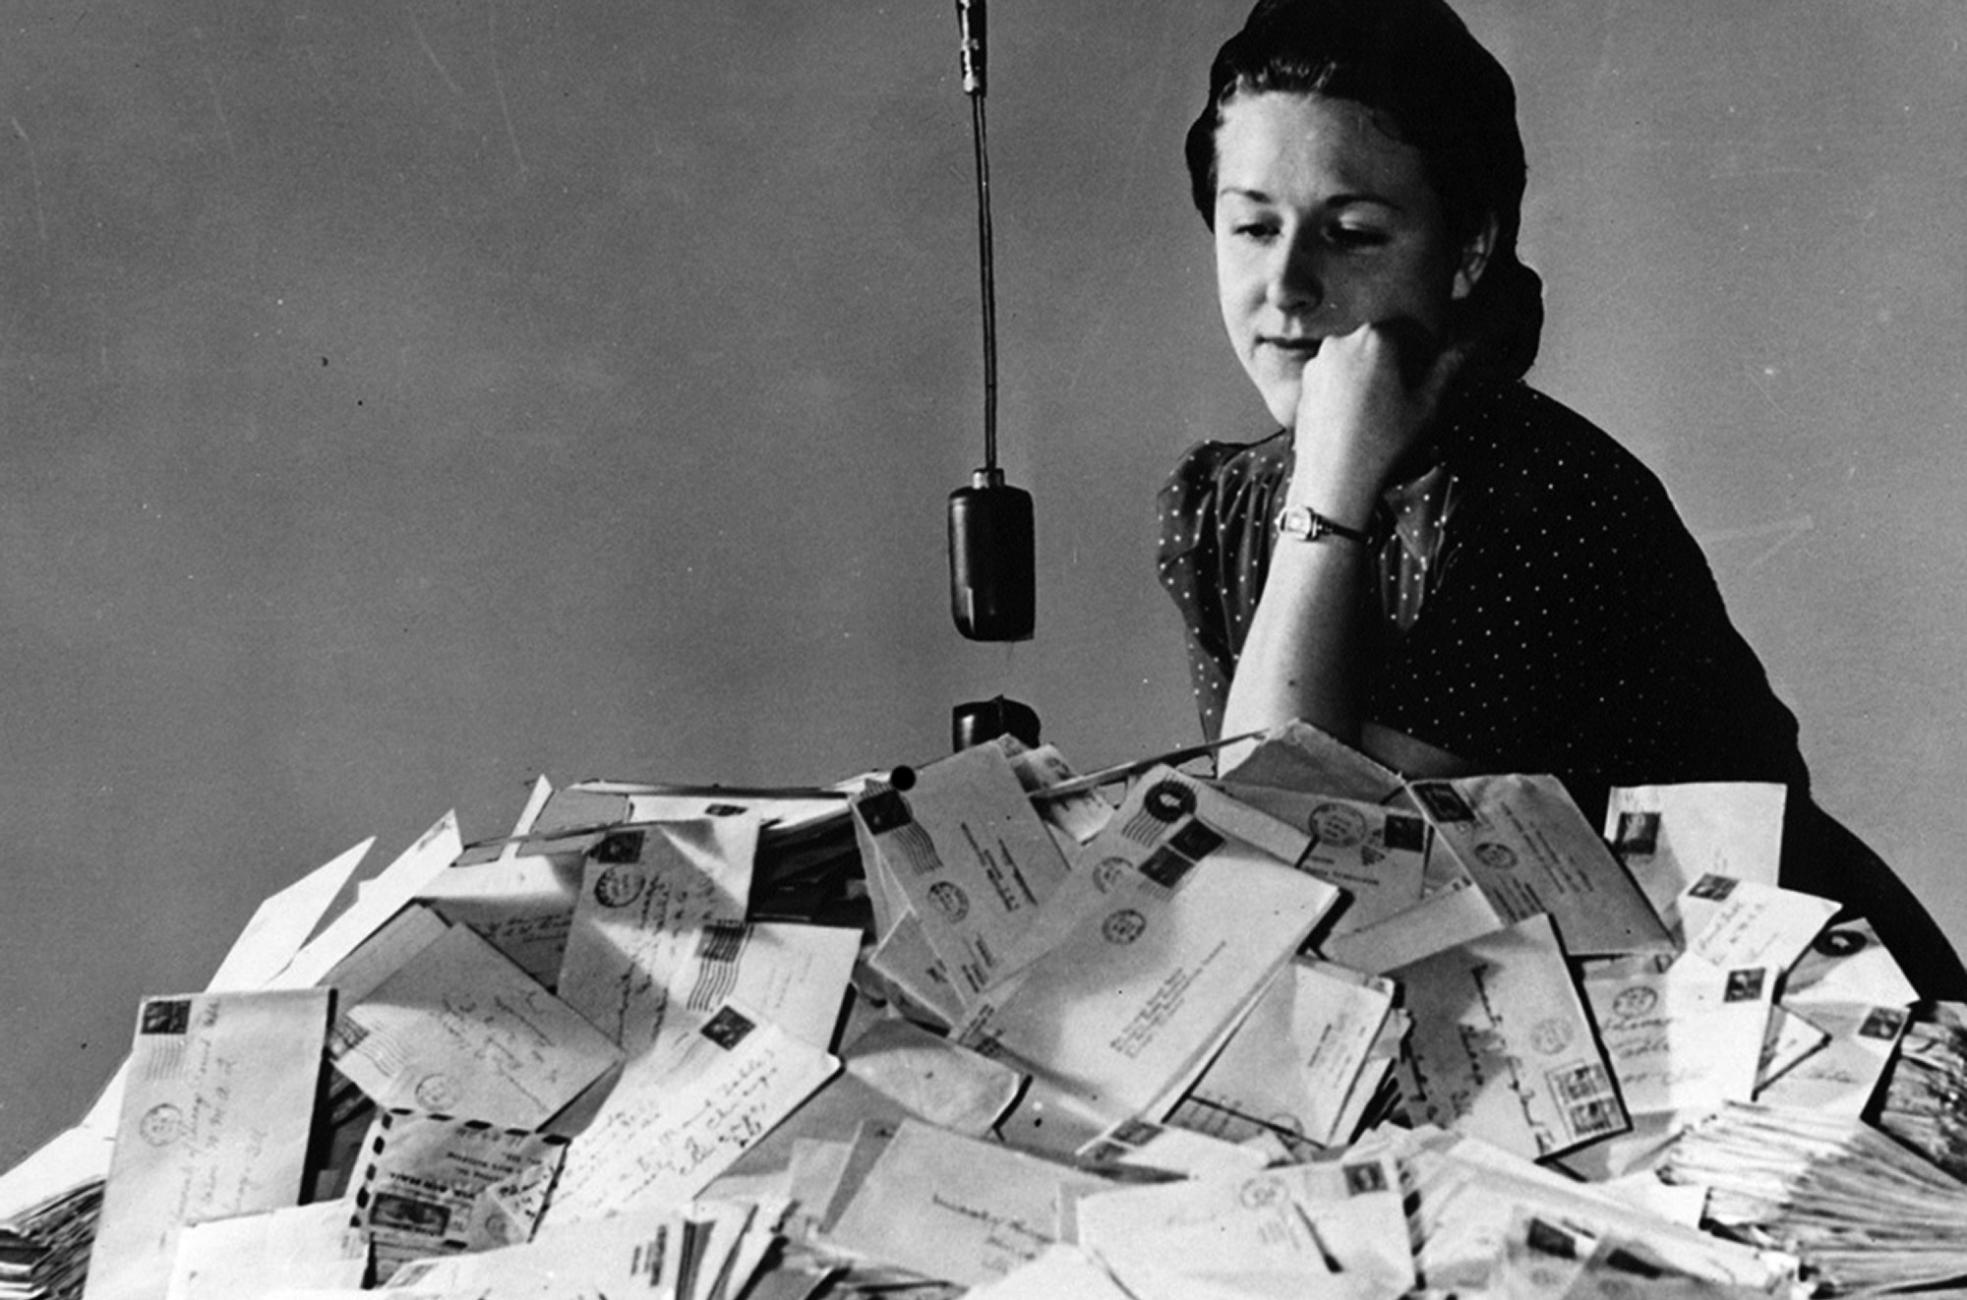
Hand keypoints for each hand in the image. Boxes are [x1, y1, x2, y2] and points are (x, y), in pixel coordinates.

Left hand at [1288, 319, 1463, 523]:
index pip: (1410, 330)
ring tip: (1384, 407)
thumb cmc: (1383, 444)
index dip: (1426, 347)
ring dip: (1373, 373)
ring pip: (1356, 359)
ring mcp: (1318, 363)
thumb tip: (1467, 346)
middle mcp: (1341, 342)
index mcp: (1375, 338)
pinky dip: (1349, 388)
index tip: (1433, 365)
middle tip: (1412, 389)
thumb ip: (1447, 368)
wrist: (1334, 481)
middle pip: (1380, 342)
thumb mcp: (1427, 405)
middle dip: (1399, 359)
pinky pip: (1335, 377)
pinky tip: (1359, 416)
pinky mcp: (1304, 385)